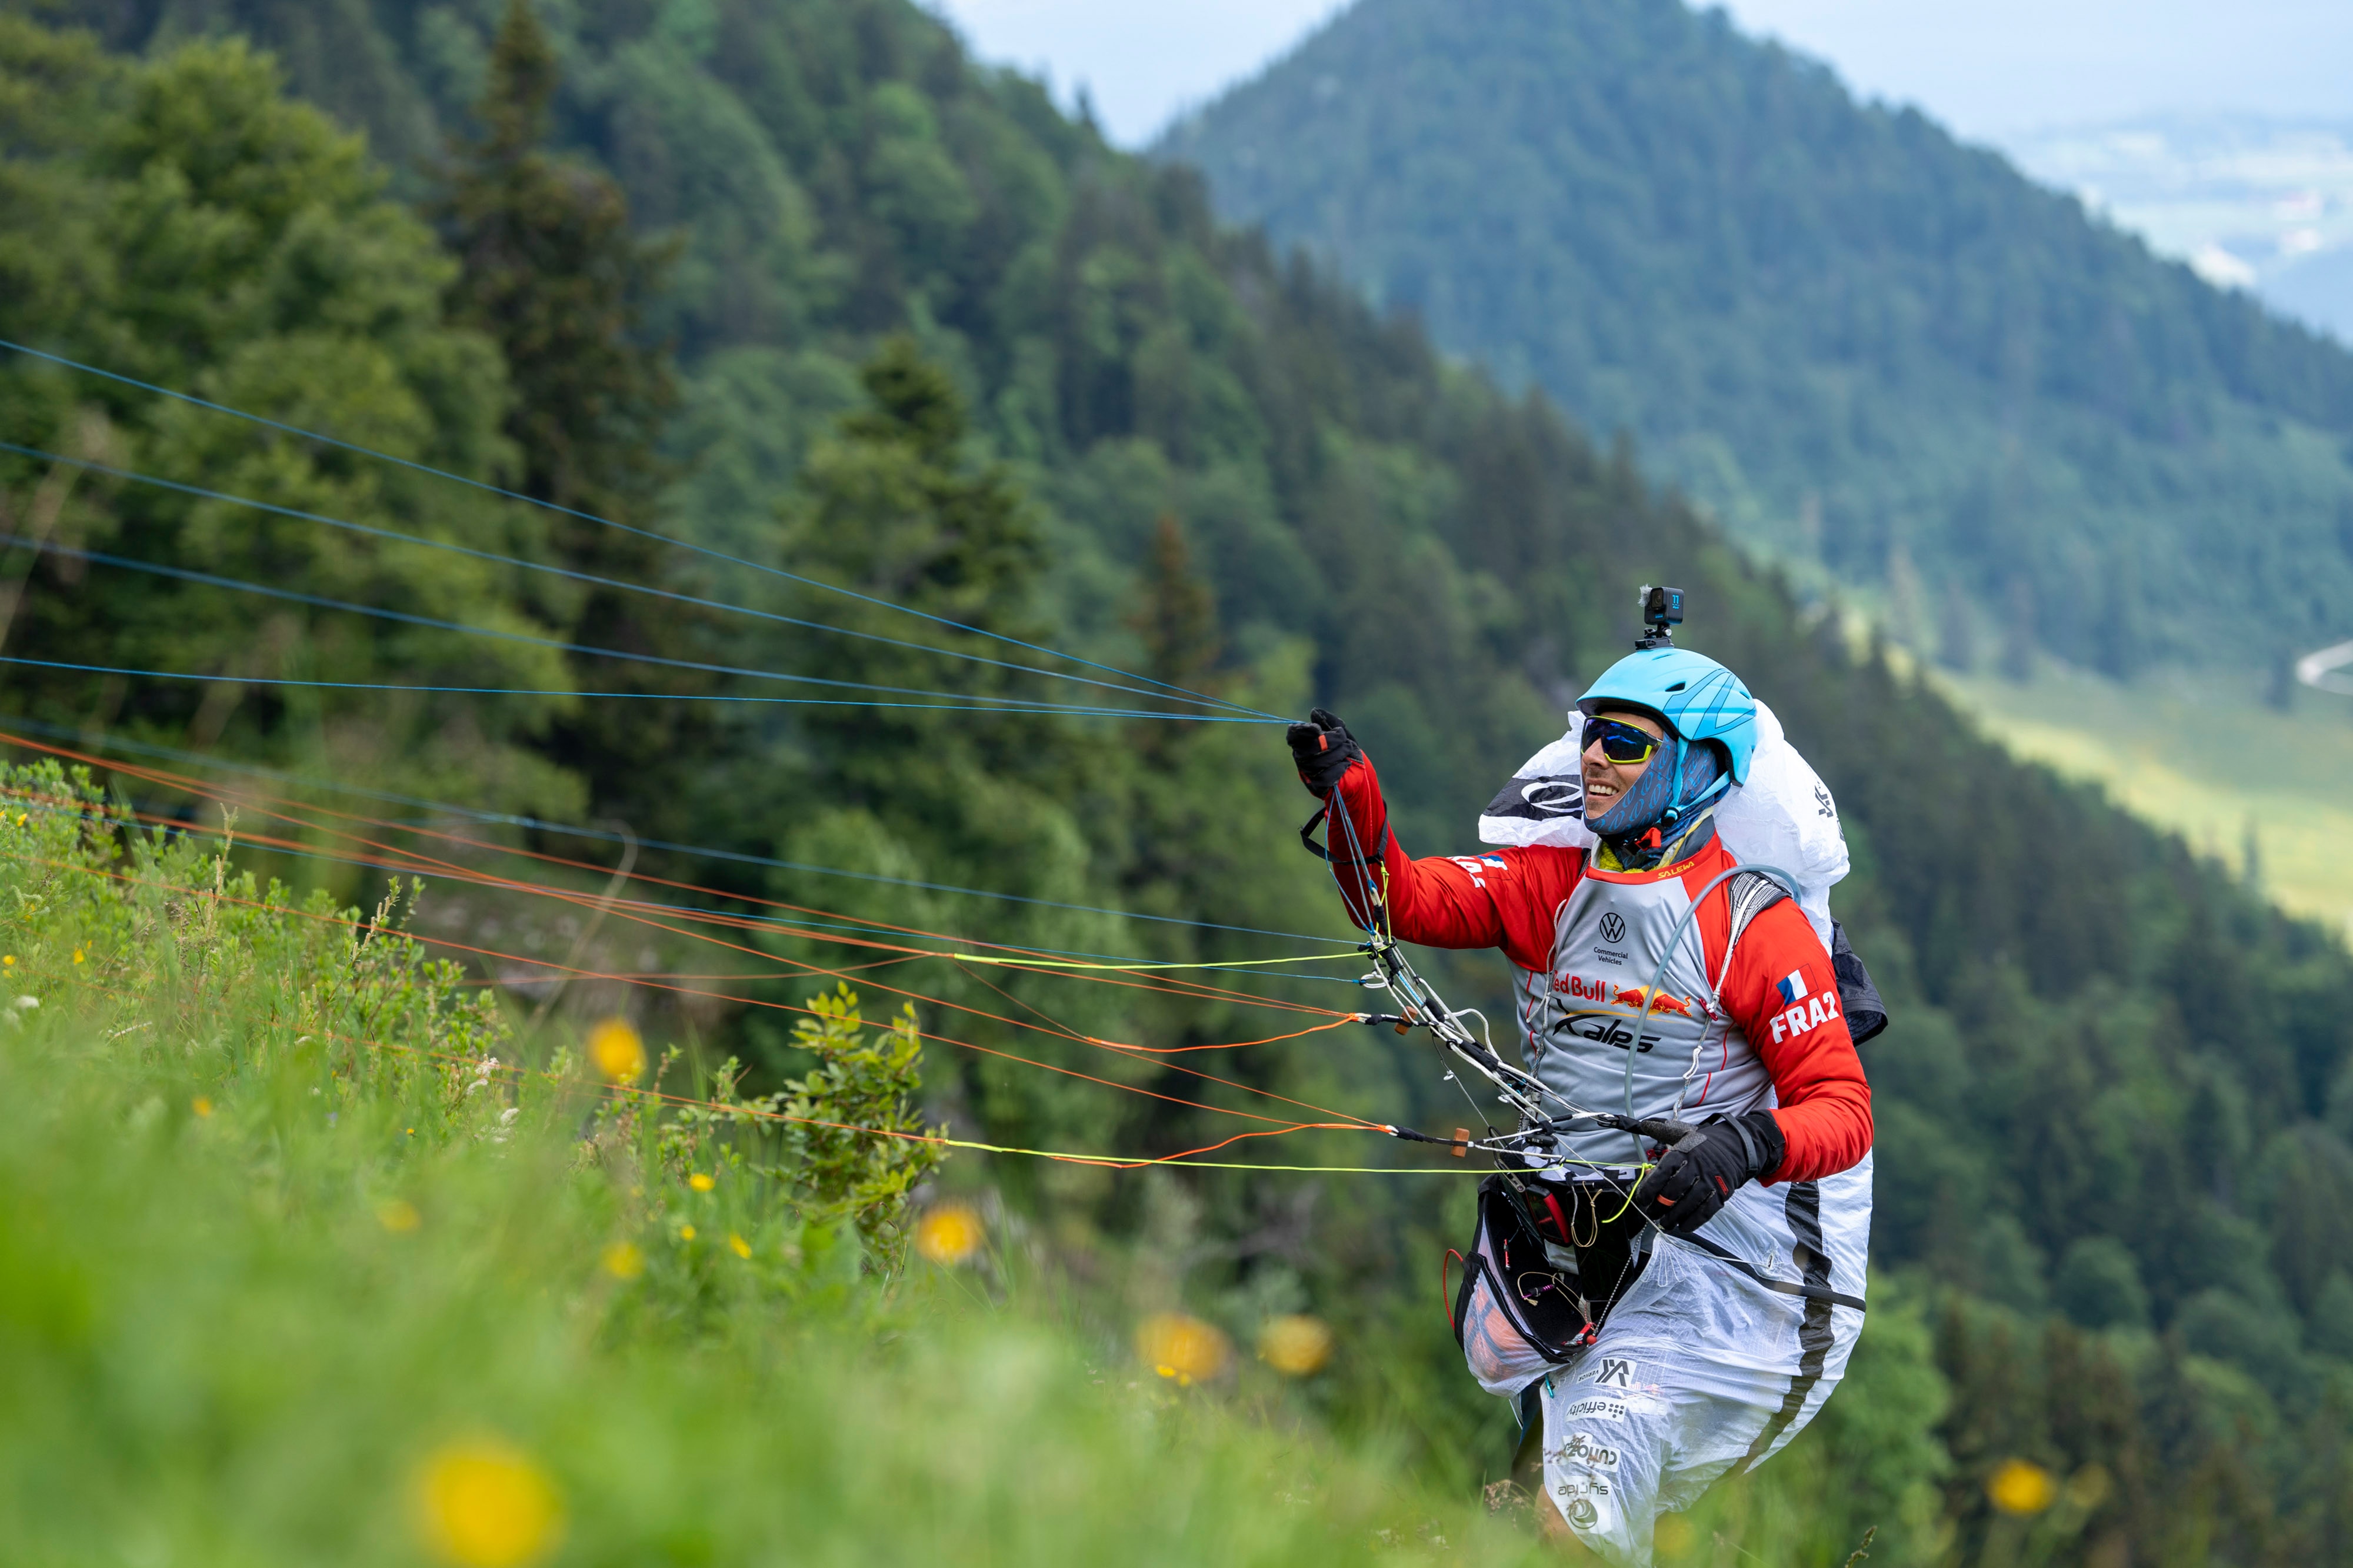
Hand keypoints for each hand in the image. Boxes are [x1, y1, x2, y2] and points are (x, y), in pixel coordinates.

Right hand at [1286, 707, 1362, 796]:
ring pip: (1318, 763)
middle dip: (1331, 741)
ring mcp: (1308, 773)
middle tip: (1344, 739)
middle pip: (1308, 748)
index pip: (1293, 735)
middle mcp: (1302, 757)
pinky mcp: (1316, 786)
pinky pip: (1325, 777)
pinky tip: (1345, 766)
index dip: (1302, 731)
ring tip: (1347, 753)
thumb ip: (1330, 722)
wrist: (1359, 773)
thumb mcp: (1342, 734)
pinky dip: (1339, 769)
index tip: (1317, 728)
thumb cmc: (1346, 751)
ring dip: (1338, 754)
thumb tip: (1314, 712)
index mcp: (1304, 741)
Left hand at [1630, 1111, 1784, 1235]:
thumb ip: (1661, 1132)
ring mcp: (1710, 1182)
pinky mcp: (1721, 1194)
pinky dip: (1693, 1221)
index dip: (1650, 1188)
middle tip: (1651, 1214)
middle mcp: (1697, 1167)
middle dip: (1660, 1205)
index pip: (1663, 1172)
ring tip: (1664, 1223)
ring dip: (1674, 1217)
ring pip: (1689, 1203)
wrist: (1735, 1148)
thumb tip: (1644, 1123)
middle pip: (1675, 1190)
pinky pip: (1706, 1211)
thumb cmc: (1702, 1144)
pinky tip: (1683, 1226)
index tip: (1642, 1199)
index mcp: (1684, 1152)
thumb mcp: (1683, 1133)